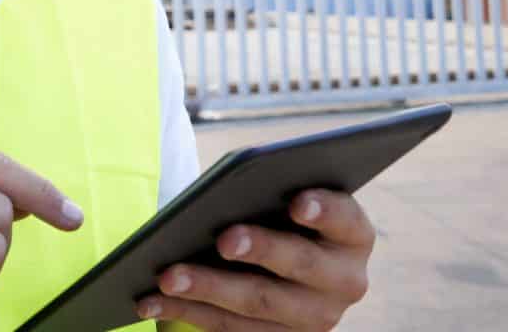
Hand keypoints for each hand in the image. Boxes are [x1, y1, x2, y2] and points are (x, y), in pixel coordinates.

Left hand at [136, 190, 373, 330]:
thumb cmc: (278, 208)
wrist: (283, 257)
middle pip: (300, 265)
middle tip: (224, 239)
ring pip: (258, 305)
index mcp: (353, 234)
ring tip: (167, 276)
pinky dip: (188, 312)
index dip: (324, 210)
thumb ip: (271, 189)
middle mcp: (345, 281)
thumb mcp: (285, 194)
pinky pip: (231, 329)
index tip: (296, 201)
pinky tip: (153, 299)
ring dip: (207, 290)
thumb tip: (227, 196)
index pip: (344, 218)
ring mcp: (314, 318)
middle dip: (260, 251)